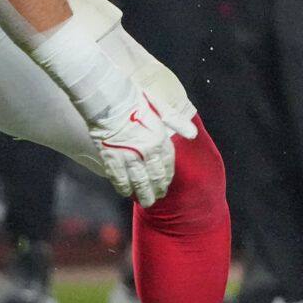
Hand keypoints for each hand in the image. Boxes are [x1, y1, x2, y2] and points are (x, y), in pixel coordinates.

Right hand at [93, 93, 195, 207]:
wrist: (108, 100)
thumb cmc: (136, 100)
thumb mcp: (161, 108)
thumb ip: (177, 122)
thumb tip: (193, 134)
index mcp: (159, 139)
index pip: (167, 164)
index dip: (167, 177)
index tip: (166, 184)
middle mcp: (145, 152)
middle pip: (154, 178)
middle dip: (157, 190)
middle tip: (158, 199)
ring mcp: (127, 157)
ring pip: (138, 182)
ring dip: (143, 194)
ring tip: (146, 202)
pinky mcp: (111, 158)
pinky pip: (118, 178)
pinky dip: (123, 187)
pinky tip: (126, 193)